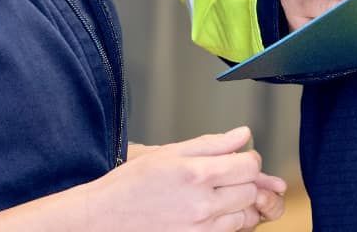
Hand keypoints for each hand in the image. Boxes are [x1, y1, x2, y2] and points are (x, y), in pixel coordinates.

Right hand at [87, 126, 284, 229]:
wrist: (106, 217)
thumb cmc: (131, 184)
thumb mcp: (170, 152)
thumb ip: (212, 143)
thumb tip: (243, 134)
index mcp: (197, 175)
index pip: (249, 166)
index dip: (249, 158)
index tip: (240, 157)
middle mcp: (203, 205)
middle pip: (251, 191)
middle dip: (244, 180)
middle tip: (226, 174)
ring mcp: (202, 229)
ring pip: (245, 215)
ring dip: (239, 203)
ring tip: (217, 194)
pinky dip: (228, 221)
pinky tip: (210, 211)